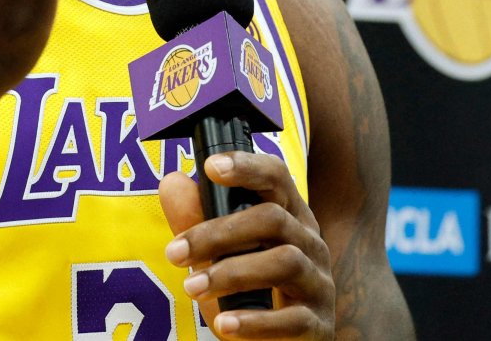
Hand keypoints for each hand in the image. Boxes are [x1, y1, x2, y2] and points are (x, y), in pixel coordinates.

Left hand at [160, 152, 335, 338]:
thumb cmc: (249, 292)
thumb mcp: (218, 254)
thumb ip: (195, 219)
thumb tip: (172, 182)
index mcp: (289, 216)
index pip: (276, 177)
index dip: (247, 167)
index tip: (210, 167)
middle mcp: (310, 243)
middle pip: (273, 219)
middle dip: (218, 233)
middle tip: (174, 252)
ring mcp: (318, 284)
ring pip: (284, 262)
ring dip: (232, 274)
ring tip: (191, 288)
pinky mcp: (317, 324)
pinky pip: (293, 319)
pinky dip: (255, 322)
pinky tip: (224, 324)